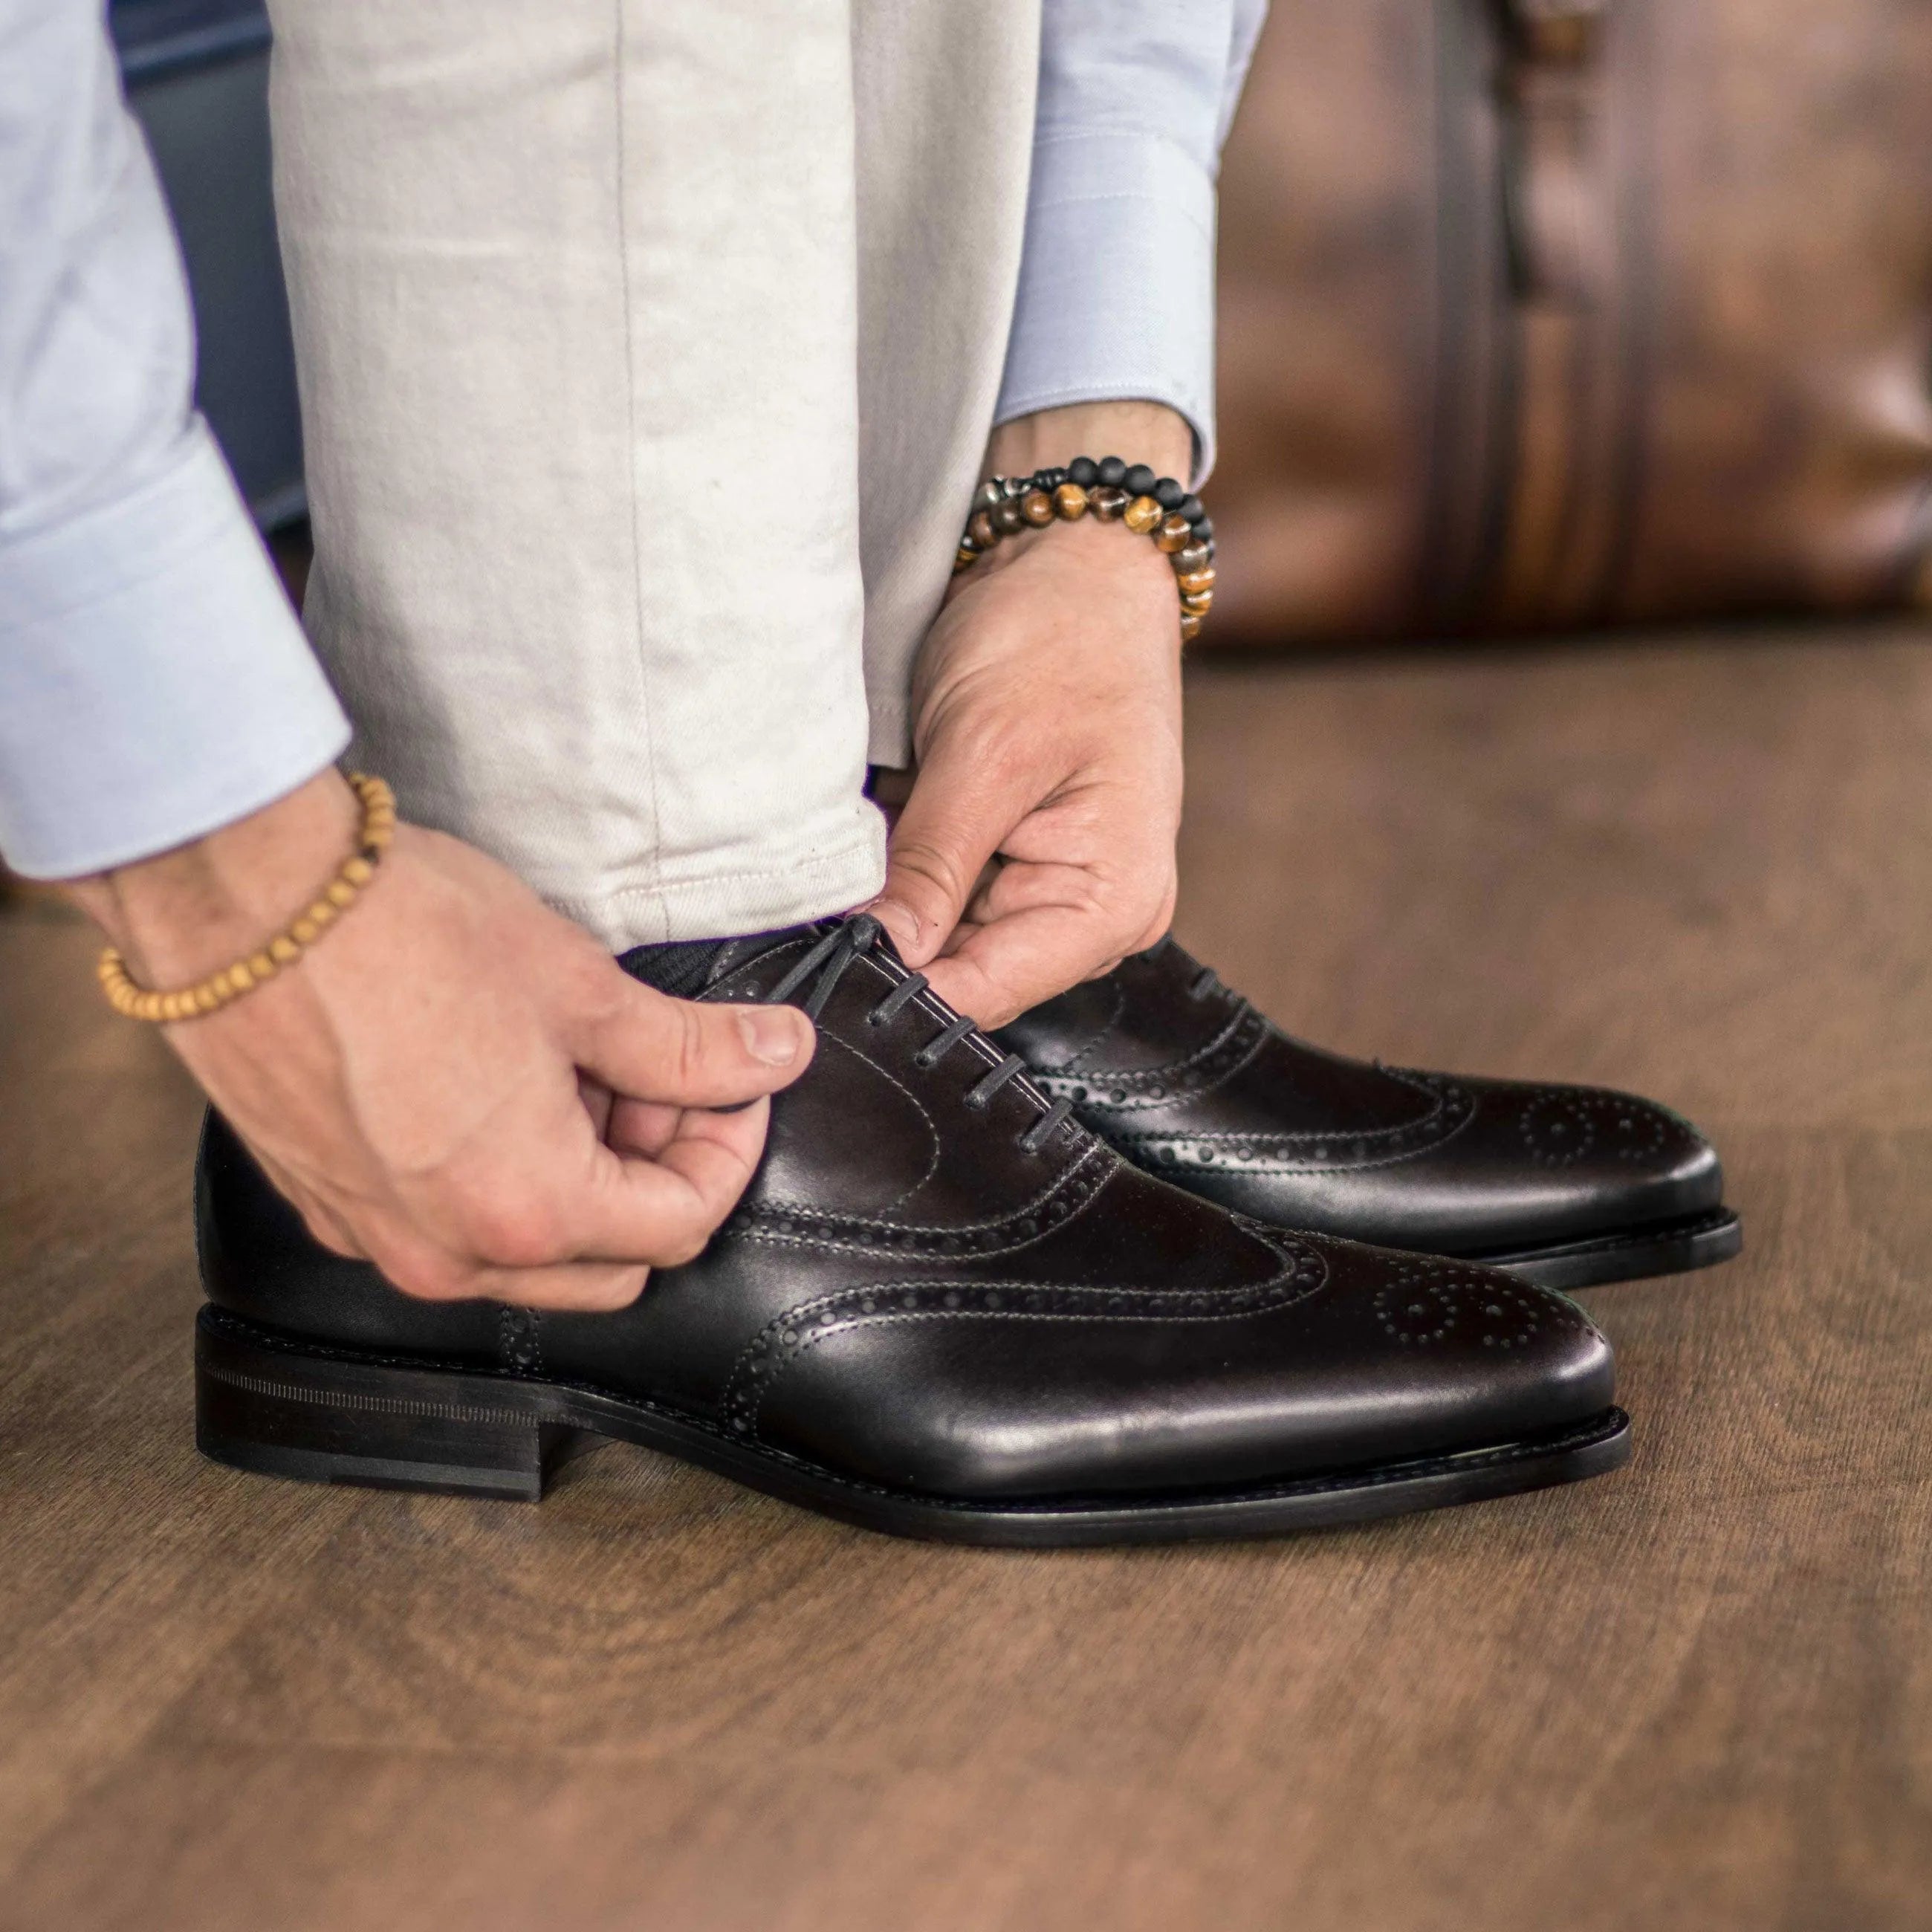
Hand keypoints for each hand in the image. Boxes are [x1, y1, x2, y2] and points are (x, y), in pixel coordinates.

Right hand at [63, 770, 812, 1309]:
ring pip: (529, 1253)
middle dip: (656, 1172)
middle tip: (658, 1077)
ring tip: (575, 1066)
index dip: (728, 1148)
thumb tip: (776, 1054)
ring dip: (579, 1176)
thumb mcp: (580, 988)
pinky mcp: (329, 1202)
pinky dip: (499, 1177)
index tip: (733, 1083)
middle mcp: (449, 1253)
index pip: (681, 1223)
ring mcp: (379, 1235)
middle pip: (611, 1259)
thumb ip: (688, 1045)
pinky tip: (499, 1084)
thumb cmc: (404, 936)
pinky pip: (446, 1226)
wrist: (243, 900)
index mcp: (529, 1212)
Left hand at [868, 402, 1190, 1027]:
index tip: (812, 968)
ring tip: (846, 850)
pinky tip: (872, 833)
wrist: (1078, 559)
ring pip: (941, 940)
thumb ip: (929, 870)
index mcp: (1111, 903)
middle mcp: (1093, 915)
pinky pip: (943, 898)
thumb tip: (875, 959)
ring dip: (888, 904)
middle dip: (886, 943)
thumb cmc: (1061, 637)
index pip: (983, 992)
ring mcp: (1054, 890)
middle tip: (809, 902)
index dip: (893, 990)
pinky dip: (899, 873)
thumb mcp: (985, 753)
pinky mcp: (1017, 862)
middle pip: (962, 976)